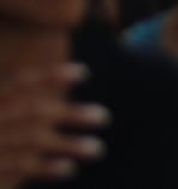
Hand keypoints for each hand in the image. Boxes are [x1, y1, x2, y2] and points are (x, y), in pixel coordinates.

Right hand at [0, 64, 109, 188]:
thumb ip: (5, 91)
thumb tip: (31, 83)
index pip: (19, 84)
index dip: (50, 77)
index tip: (83, 72)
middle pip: (34, 115)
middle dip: (71, 115)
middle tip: (104, 118)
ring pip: (32, 146)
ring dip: (68, 146)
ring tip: (97, 148)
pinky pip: (19, 170)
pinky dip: (45, 169)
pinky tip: (69, 169)